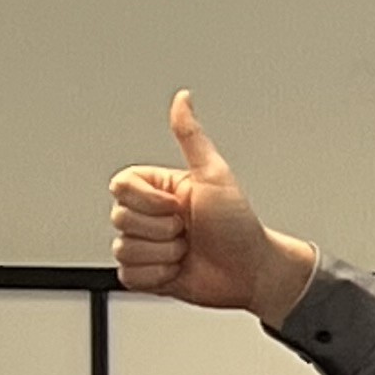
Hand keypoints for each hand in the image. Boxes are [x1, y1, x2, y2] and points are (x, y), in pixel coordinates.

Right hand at [108, 91, 314, 326]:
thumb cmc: (240, 225)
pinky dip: (158, 275)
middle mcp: (148, 216)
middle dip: (163, 230)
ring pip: (124, 248)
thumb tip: (183, 99)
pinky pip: (130, 275)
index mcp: (156, 190)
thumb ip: (191, 137)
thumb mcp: (216, 175)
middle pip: (121, 219)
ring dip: (164, 254)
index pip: (121, 188)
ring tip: (188, 250)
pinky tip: (179, 268)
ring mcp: (146, 245)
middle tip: (189, 231)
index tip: (179, 205)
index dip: (151, 202)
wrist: (253, 271)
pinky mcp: (147, 273)